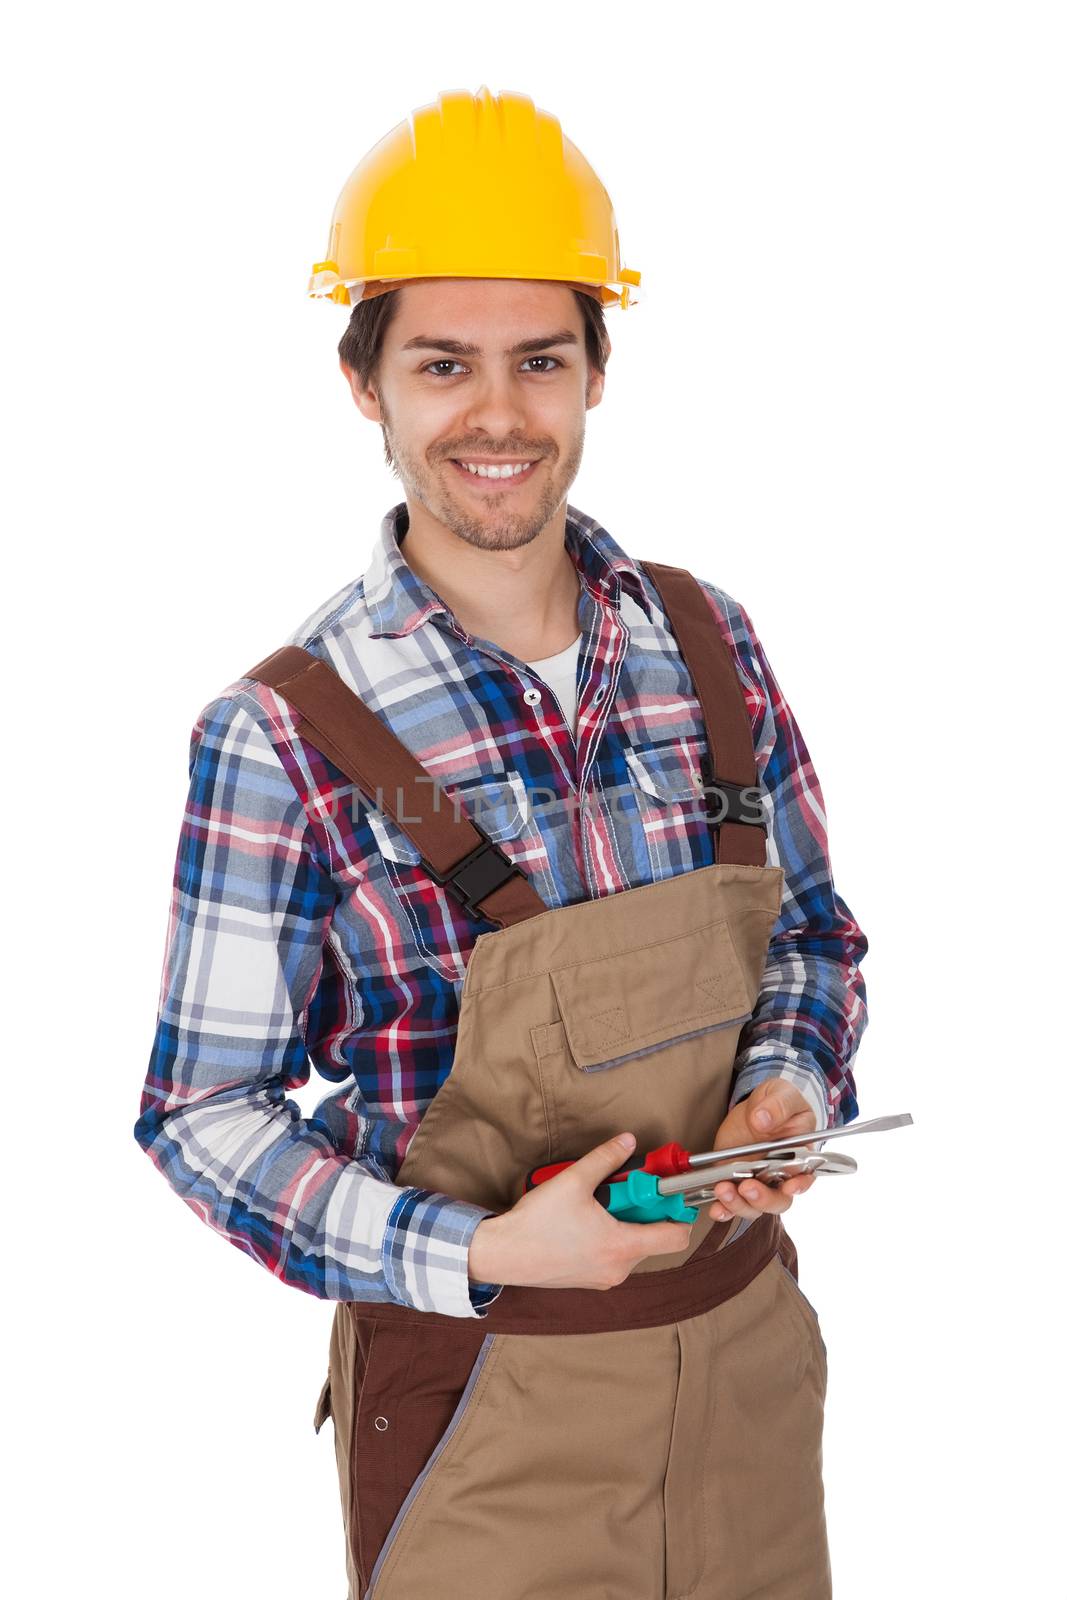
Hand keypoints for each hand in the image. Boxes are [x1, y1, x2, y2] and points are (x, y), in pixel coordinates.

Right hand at [467, 1133, 693, 1289]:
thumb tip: (628, 1142)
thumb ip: (606, 1158)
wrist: (503, 1254)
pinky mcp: (589, 1280)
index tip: (666, 1194)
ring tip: (596, 1205)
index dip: (678, 1213)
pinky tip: (584, 1223)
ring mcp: (604, 1278)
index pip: (676, 1237)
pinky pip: (613, 1256)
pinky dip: (609, 1238)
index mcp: (622, 1246)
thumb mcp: (574, 1180)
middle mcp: (618, 1268)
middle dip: (642, 1212)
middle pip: (652, 1238)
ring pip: (632, 1247)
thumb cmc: (536, 1222)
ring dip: (624, 1224)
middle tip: (620, 1191)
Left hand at [708, 1077, 819, 1220]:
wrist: (756, 1108)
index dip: (799, 1185)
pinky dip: (724, 1210)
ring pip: (754, 1206)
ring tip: (723, 1189)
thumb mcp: (780, 1093)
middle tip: (747, 1187)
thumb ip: (777, 1105)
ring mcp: (759, 1182)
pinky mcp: (737, 1182)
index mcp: (801, 1154)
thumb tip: (762, 1119)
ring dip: (739, 1204)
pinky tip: (716, 1208)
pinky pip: (733, 1204)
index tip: (789, 1186)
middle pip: (779, 1200)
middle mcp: (782, 1176)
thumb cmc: (777, 1101)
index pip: (805, 1177)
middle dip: (763, 1198)